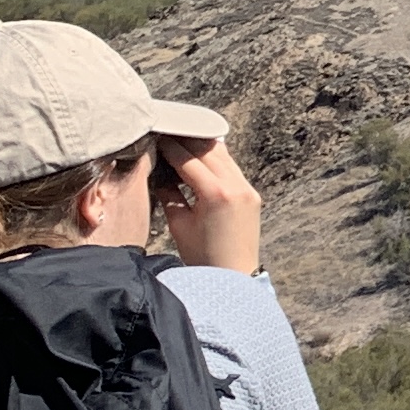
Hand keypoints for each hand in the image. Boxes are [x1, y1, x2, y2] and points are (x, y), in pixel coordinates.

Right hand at [158, 137, 263, 278]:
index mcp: (216, 194)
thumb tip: (159, 172)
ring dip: (203, 147)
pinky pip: (233, 168)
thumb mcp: (179, 224)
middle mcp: (236, 187)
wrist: (234, 275)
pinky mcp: (252, 195)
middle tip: (167, 134)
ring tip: (182, 141)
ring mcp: (247, 189)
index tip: (156, 138)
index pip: (188, 160)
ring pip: (224, 157)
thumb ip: (169, 194)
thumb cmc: (202, 256)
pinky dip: (217, 160)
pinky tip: (202, 157)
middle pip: (208, 152)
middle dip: (186, 141)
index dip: (170, 148)